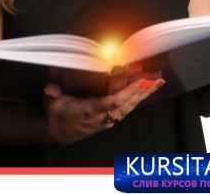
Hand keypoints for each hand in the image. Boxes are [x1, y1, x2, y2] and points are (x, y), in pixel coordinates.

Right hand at [43, 75, 165, 144]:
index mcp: (89, 110)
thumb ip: (52, 95)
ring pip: (130, 105)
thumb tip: (51, 88)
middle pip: (127, 102)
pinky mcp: (111, 118)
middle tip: (156, 77)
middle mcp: (102, 116)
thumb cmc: (57, 115)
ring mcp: (108, 118)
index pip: (111, 101)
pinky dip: (139, 98)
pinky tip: (147, 90)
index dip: (125, 92)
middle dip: (141, 90)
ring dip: (144, 93)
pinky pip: (128, 107)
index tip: (137, 83)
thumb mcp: (52, 104)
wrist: (60, 133)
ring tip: (158, 81)